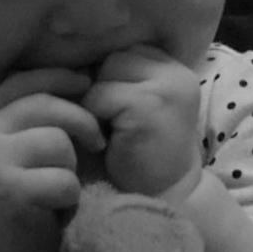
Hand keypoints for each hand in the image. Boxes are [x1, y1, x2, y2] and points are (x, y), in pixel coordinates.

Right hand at [0, 69, 105, 251]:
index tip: (86, 81)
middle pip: (45, 105)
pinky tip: (58, 207)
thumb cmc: (14, 200)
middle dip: (81, 120)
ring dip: (73, 167)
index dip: (57, 76)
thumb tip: (84, 80)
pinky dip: (71, 195)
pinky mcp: (7, 192)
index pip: (22, 81)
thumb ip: (35, 120)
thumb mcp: (17, 151)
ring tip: (62, 186)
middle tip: (98, 142)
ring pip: (59, 143)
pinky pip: (63, 180)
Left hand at [83, 46, 203, 202]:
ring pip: (105, 73)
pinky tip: (107, 142)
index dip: (110, 80)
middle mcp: (176, 73)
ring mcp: (165, 87)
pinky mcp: (148, 104)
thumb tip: (77, 60)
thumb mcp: (135, 107)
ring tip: (109, 131)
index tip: (112, 111)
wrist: (166, 199)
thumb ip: (121, 80)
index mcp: (175, 70)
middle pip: (114, 58)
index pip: (127, 52)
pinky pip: (99, 96)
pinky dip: (93, 119)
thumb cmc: (143, 156)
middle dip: (103, 88)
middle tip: (109, 123)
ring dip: (96, 102)